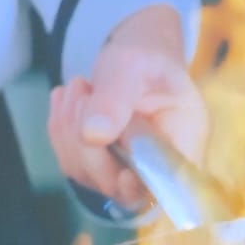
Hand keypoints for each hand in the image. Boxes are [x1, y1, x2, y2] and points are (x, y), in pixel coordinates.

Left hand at [46, 3, 207, 212]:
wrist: (136, 55)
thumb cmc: (146, 58)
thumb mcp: (133, 66)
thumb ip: (117, 97)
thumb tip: (93, 134)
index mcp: (184, 146)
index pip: (166, 188)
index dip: (141, 189)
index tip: (124, 175)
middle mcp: (156, 168)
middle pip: (117, 185)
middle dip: (88, 144)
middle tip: (82, 90)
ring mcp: (125, 171)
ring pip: (86, 174)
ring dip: (69, 129)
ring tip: (79, 85)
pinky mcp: (99, 167)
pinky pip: (70, 161)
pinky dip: (61, 128)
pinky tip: (67, 97)